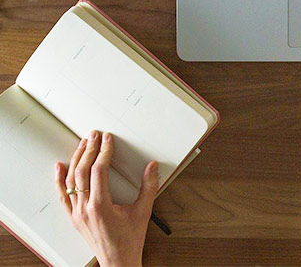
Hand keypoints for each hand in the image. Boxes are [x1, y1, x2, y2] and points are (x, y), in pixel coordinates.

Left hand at [54, 130, 158, 266]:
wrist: (117, 261)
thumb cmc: (129, 240)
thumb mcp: (143, 211)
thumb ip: (149, 186)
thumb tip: (152, 166)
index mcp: (101, 206)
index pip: (99, 171)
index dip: (104, 152)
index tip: (108, 140)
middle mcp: (85, 209)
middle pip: (82, 172)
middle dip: (88, 150)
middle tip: (94, 135)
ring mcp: (77, 214)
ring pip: (70, 181)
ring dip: (76, 160)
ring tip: (82, 144)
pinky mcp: (74, 217)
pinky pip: (62, 196)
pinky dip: (59, 180)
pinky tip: (59, 167)